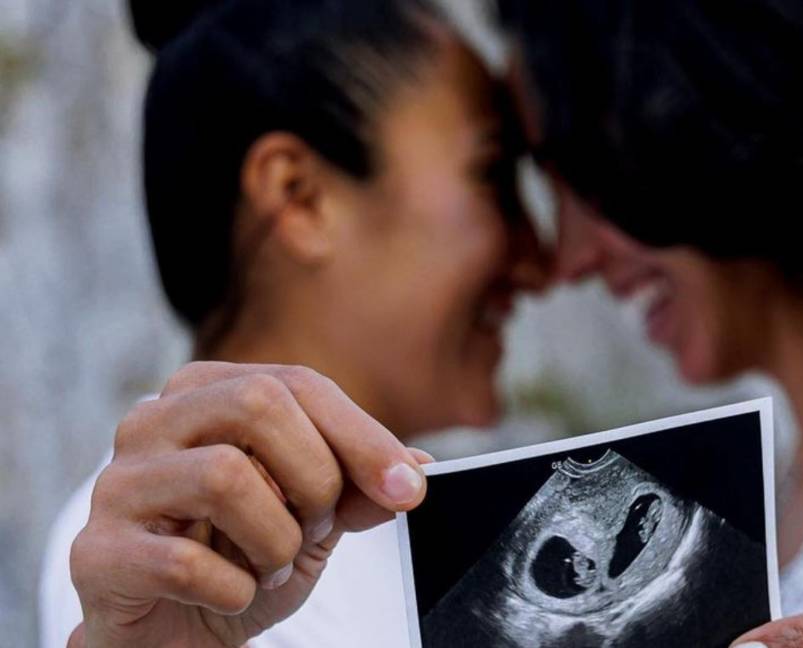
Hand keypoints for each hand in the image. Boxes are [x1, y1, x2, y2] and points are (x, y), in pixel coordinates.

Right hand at [68, 362, 431, 647]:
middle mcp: (150, 423)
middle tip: (313, 529)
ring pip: (224, 476)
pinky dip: (233, 590)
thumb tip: (414, 470)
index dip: (363, 436)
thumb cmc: (241, 559)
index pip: (296, 384)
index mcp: (205, 394)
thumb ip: (359, 487)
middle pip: (258, 407)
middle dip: (314, 479)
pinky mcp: (95, 554)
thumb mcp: (316, 517)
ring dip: (275, 539)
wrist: (176, 638)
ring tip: (270, 565)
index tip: (409, 489)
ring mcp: (115, 486)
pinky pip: (185, 562)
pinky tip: (231, 595)